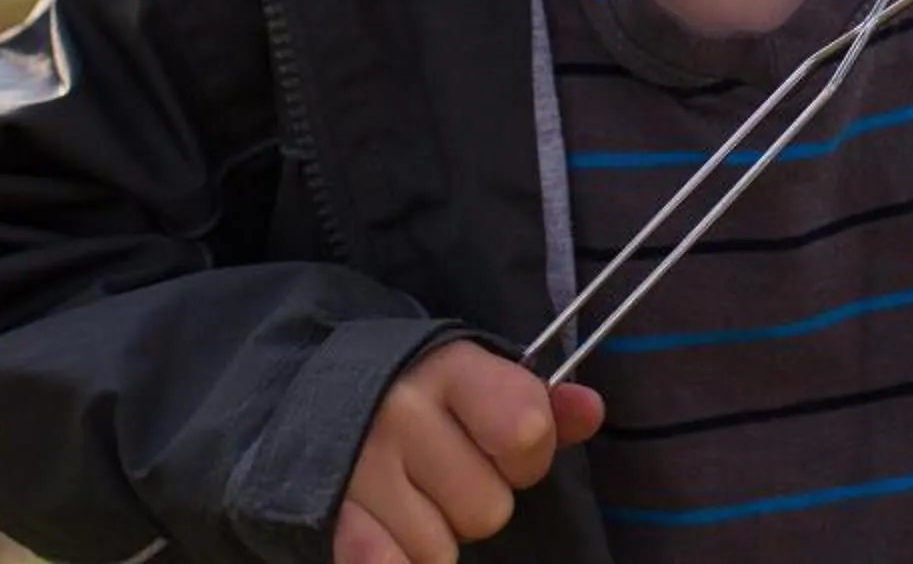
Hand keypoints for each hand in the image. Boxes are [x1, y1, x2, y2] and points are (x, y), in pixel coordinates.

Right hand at [335, 341, 602, 562]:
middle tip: (448, 470)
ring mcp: (360, 465)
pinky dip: (396, 559)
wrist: (322, 393)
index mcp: (451, 368)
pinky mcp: (328, 512)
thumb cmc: (425, 394)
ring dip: (433, 533)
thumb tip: (590, 411)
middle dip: (477, 499)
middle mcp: (402, 412)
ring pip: (440, 550)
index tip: (507, 444)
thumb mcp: (482, 380)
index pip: (527, 431)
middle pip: (489, 509)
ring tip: (410, 492)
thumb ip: (543, 402)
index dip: (529, 455)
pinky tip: (387, 531)